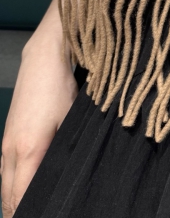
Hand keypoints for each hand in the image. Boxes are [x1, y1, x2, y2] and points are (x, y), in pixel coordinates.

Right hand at [1, 0, 77, 217]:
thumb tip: (69, 176)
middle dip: (18, 212)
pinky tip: (23, 187)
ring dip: (14, 199)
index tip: (42, 217)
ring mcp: (6, 143)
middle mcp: (11, 151)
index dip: (29, 213)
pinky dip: (11, 183)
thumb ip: (66, 152)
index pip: (21, 198)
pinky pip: (5, 169)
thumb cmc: (61, 88)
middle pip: (8, 197)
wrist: (43, 59)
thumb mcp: (71, 121)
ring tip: (29, 210)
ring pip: (4, 184)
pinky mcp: (7, 135)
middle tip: (35, 216)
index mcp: (29, 151)